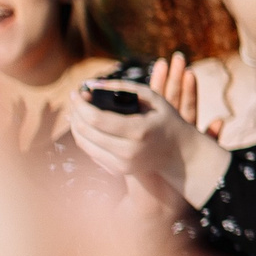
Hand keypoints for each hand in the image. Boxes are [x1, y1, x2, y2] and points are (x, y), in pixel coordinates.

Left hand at [66, 77, 202, 193]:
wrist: (181, 155)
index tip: (76, 91)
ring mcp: (122, 164)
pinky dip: (84, 137)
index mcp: (138, 131)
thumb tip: (92, 85)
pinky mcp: (118, 170)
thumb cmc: (167, 120)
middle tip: (76, 99)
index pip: (96, 119)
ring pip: (83, 143)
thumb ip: (124, 87)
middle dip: (75, 112)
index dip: (80, 104)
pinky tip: (87, 125)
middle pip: (85, 131)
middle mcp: (128, 151)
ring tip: (77, 111)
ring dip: (75, 124)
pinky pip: (90, 152)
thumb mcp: (154, 98)